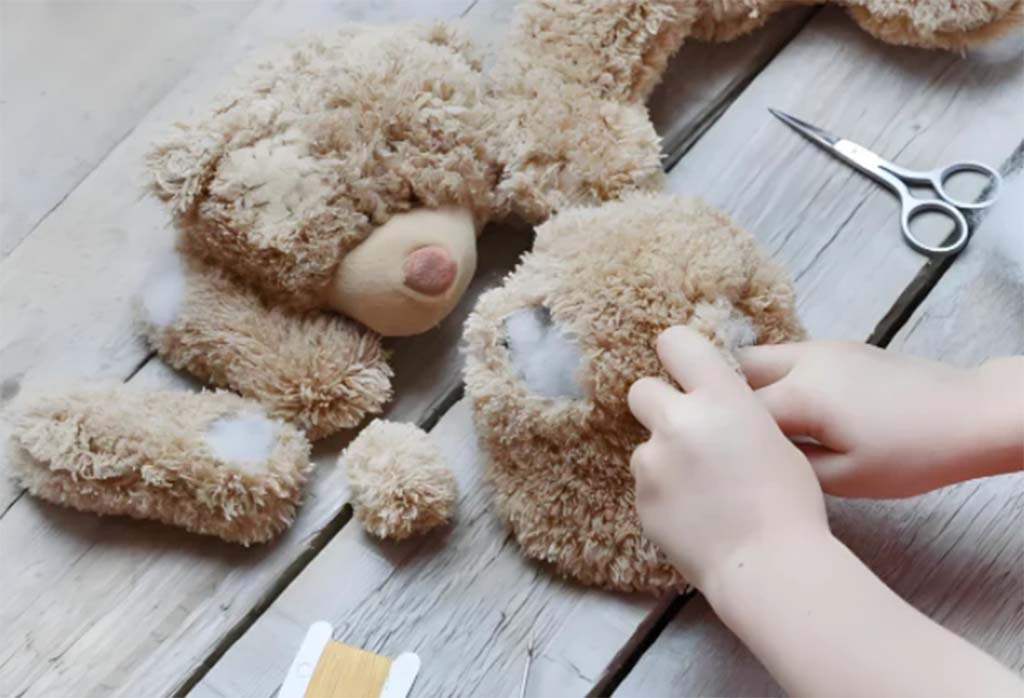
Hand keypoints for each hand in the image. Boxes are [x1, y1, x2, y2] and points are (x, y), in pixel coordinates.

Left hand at [627, 326, 827, 590]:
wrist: (769, 565)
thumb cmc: (790, 502)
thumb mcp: (773, 436)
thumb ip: (734, 411)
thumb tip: (714, 402)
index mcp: (721, 398)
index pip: (675, 343)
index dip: (676, 353)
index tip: (681, 367)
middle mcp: (679, 421)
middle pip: (641, 389)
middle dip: (659, 405)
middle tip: (684, 430)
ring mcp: (653, 461)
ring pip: (645, 444)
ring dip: (664, 457)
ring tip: (701, 490)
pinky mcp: (641, 498)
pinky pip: (646, 484)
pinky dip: (664, 494)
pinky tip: (694, 515)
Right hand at [737, 341, 1023, 497]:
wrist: (972, 414)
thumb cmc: (911, 454)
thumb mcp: (844, 479)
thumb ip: (789, 465)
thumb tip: (753, 458)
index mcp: (798, 394)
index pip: (731, 411)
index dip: (713, 434)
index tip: (702, 456)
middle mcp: (800, 360)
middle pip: (732, 368)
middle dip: (716, 396)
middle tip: (711, 431)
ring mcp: (820, 348)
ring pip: (758, 358)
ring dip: (742, 385)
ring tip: (740, 422)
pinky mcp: (838, 347)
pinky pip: (785, 358)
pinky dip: (770, 379)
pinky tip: (780, 409)